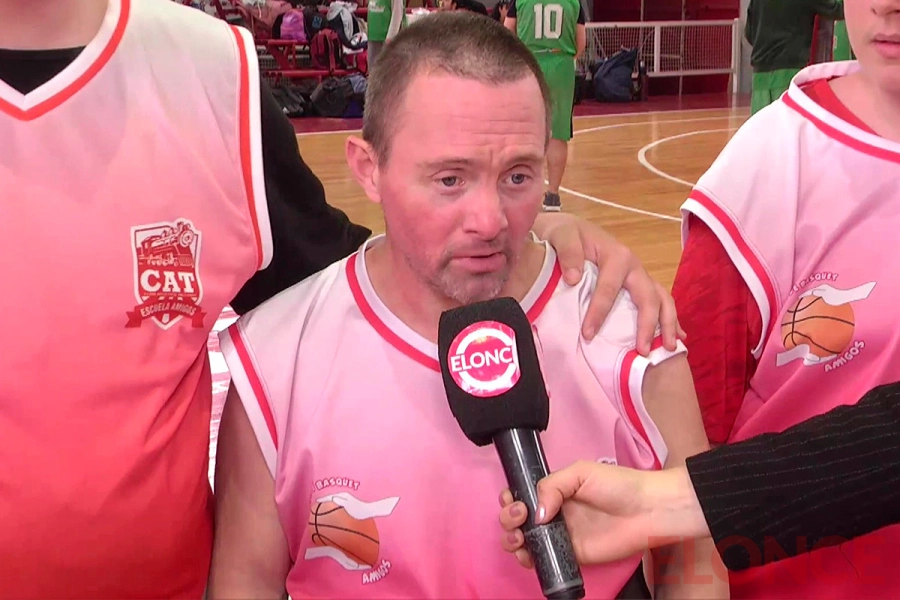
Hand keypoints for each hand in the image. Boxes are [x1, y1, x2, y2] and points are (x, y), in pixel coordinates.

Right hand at [498, 462, 708, 567]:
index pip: (521, 493)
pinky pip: (543, 559)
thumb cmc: (617, 485)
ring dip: (512, 539)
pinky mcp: (570, 555)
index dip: (510, 498)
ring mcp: (560, 534)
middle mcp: (553, 511)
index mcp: (553, 490)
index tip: (513, 500)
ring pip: (524, 540)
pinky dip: (529, 559)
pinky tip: (528, 554)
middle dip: (508, 517)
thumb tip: (535, 514)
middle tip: (521, 516)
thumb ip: (552, 486)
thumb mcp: (580, 472)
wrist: (646, 511)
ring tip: (520, 537)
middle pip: (516, 517)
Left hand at [531, 213, 684, 353]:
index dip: (599, 312)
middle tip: (644, 351)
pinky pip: (659, 301)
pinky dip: (669, 319)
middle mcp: (634, 266)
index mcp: (616, 255)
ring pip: (661, 299)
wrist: (569, 232)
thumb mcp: (562, 236)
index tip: (588, 334)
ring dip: (668, 324)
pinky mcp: (639, 283)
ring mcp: (639, 275)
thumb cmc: (565, 235)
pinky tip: (677, 337)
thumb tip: (574, 278)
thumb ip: (568, 252)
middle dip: (648, 324)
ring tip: (669, 348)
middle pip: (648, 296)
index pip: (609, 288)